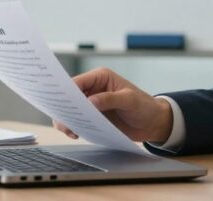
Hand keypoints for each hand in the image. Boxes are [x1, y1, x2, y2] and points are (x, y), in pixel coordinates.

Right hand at [53, 67, 172, 142]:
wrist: (153, 123)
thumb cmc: (144, 106)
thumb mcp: (130, 100)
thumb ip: (110, 99)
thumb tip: (90, 102)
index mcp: (100, 77)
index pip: (78, 82)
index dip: (66, 91)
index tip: (60, 103)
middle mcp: (93, 89)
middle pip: (70, 96)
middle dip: (64, 107)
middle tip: (62, 121)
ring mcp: (92, 104)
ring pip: (71, 110)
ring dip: (67, 119)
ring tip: (69, 130)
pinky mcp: (93, 118)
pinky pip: (77, 121)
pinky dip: (73, 127)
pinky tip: (76, 134)